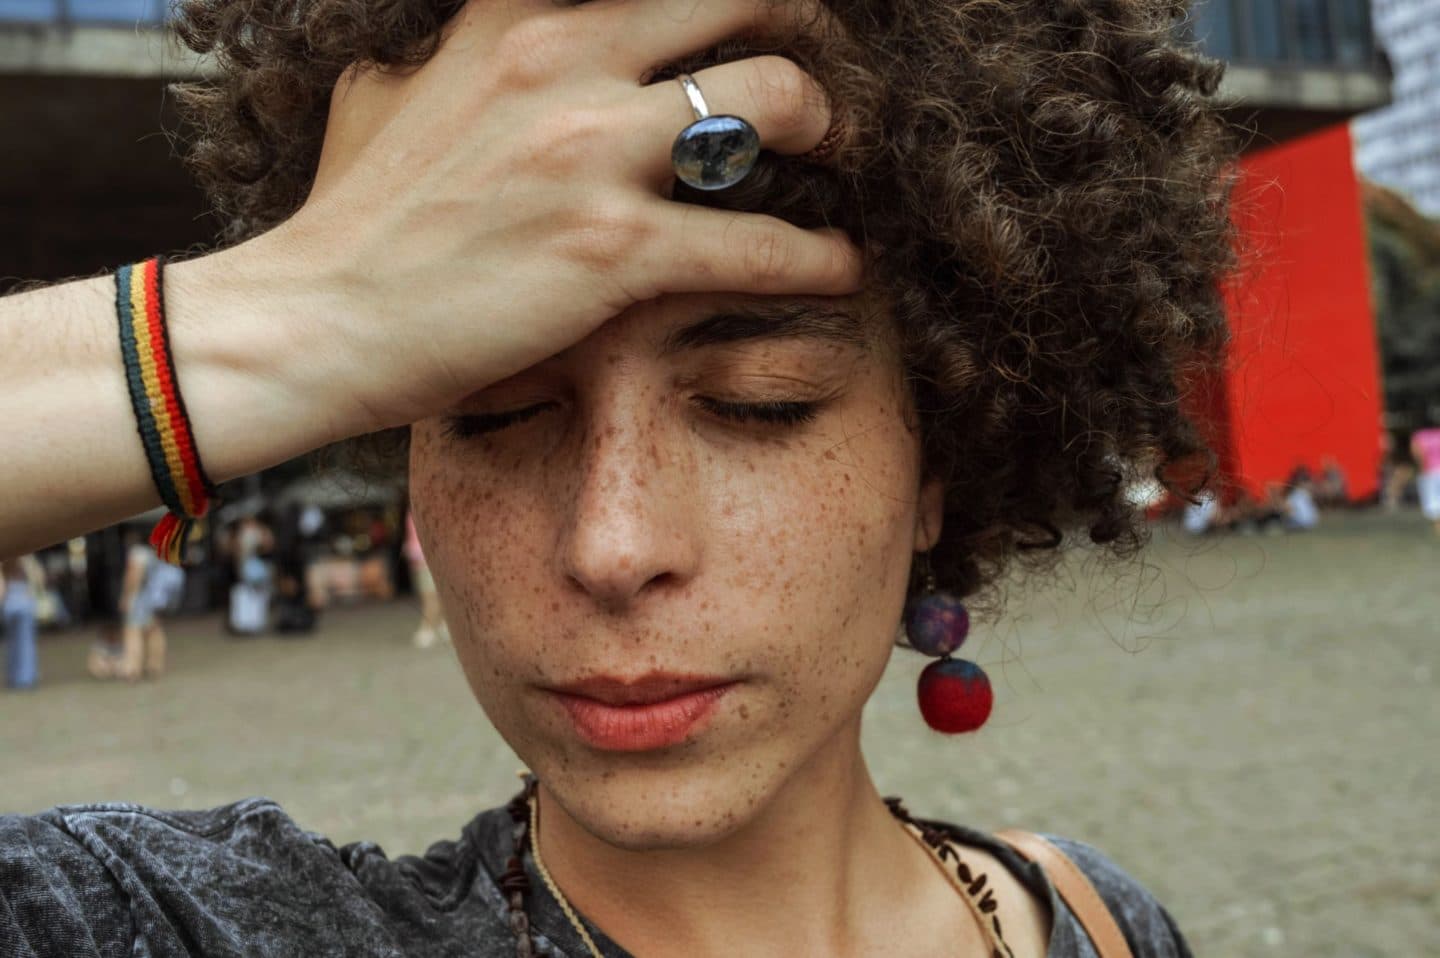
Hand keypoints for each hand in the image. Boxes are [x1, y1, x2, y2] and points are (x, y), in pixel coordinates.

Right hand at [262, 0, 862, 433]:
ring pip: (777, 99)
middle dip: (810, 35)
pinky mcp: (614, 250)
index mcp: (521, 14)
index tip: (768, 18)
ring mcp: (592, 151)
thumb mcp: (398, 93)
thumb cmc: (357, 221)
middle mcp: (564, 57)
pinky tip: (839, 266)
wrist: (316, 321)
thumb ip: (464, 53)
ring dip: (829, 129)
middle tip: (824, 86)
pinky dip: (819, 257)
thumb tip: (479, 44)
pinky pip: (761, 242)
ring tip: (836, 164)